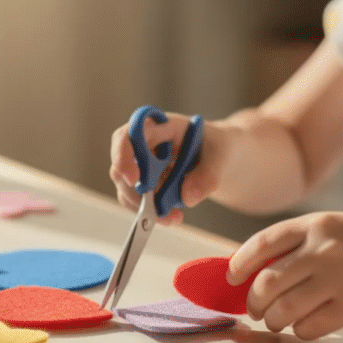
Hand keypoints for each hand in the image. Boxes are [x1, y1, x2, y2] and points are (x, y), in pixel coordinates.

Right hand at [109, 111, 225, 224]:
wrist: (219, 158)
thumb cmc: (218, 147)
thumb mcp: (222, 157)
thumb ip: (208, 175)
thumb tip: (187, 197)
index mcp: (161, 125)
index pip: (130, 135)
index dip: (124, 155)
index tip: (134, 179)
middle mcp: (144, 143)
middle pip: (120, 165)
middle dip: (135, 192)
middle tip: (157, 209)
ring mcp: (140, 163)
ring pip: (125, 187)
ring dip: (144, 206)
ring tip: (174, 216)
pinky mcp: (142, 182)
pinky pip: (135, 200)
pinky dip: (150, 212)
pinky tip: (172, 216)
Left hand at [227, 212, 342, 339]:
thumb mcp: (338, 229)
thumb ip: (301, 245)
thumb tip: (254, 275)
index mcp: (315, 224)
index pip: (262, 244)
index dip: (239, 265)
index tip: (232, 280)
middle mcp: (322, 249)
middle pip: (266, 284)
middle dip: (255, 304)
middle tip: (257, 311)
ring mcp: (338, 278)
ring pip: (282, 310)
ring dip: (274, 321)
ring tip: (279, 321)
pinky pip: (308, 327)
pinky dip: (301, 331)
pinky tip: (308, 326)